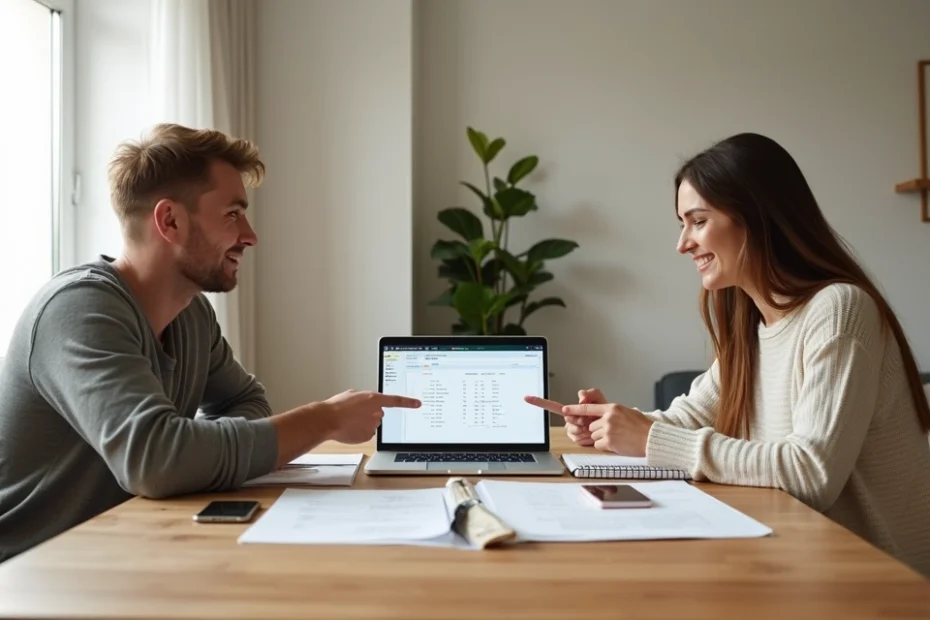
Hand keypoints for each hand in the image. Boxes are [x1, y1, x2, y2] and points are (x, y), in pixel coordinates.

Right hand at [320, 389, 420, 443]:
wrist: (328, 420)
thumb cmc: (337, 406)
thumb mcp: (353, 394)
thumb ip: (364, 397)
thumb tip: (365, 401)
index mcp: (375, 399)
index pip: (396, 401)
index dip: (408, 402)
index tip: (418, 404)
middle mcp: (377, 412)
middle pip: (379, 414)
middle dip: (370, 414)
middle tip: (355, 413)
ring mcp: (373, 425)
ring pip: (372, 424)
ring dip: (364, 423)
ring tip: (349, 420)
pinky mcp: (368, 436)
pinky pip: (366, 433)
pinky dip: (360, 432)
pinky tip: (350, 428)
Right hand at [524, 389, 606, 446]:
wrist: (615, 427)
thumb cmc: (606, 413)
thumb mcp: (599, 398)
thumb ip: (590, 393)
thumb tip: (581, 397)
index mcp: (571, 410)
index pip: (553, 406)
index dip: (540, 402)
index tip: (527, 397)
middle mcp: (569, 420)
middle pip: (568, 419)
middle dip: (581, 419)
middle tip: (591, 418)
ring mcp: (573, 431)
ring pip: (574, 430)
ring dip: (586, 429)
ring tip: (593, 427)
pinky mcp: (578, 440)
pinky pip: (579, 439)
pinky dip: (588, 437)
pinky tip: (593, 434)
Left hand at [524, 395, 652, 455]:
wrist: (652, 438)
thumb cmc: (642, 426)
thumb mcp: (626, 412)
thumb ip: (611, 412)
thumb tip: (600, 415)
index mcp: (612, 408)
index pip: (588, 408)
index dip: (574, 409)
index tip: (564, 410)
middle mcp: (608, 418)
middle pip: (591, 426)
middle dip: (599, 430)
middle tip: (614, 432)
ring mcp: (608, 430)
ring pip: (594, 436)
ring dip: (602, 439)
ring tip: (618, 438)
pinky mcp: (609, 442)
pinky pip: (598, 445)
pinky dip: (605, 446)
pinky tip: (617, 444)